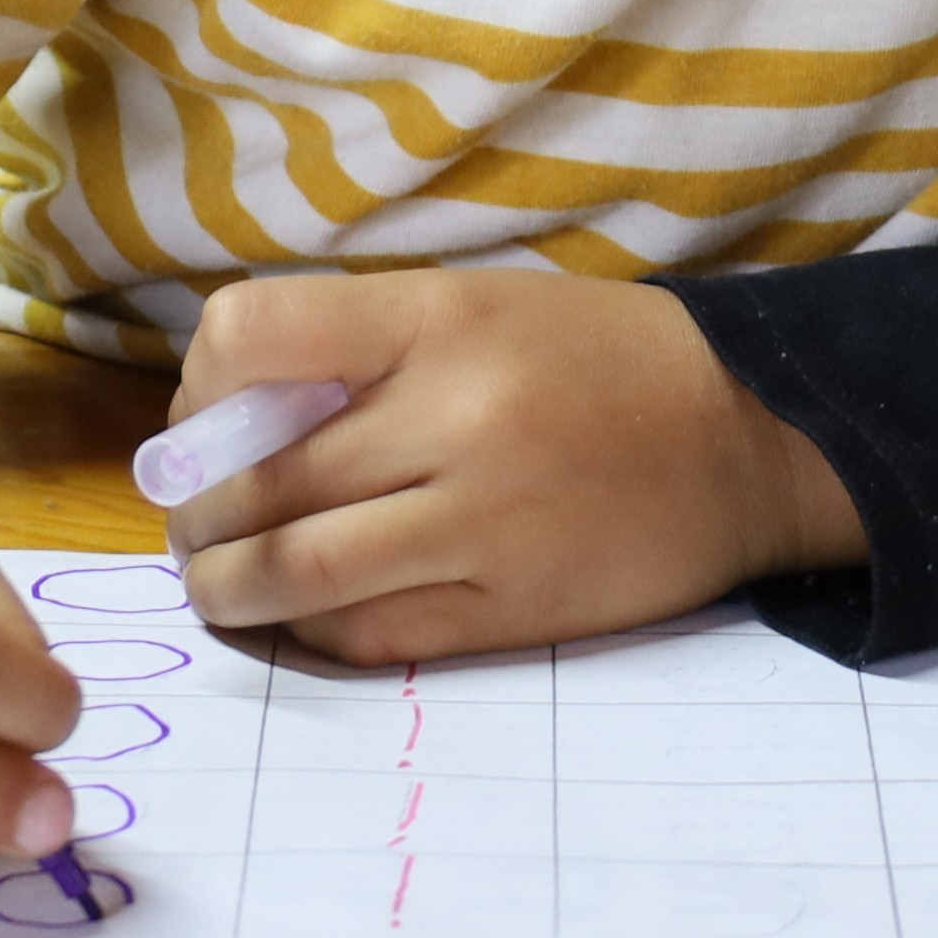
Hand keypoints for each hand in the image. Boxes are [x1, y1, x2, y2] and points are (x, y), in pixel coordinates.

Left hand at [157, 270, 866, 663]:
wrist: (748, 438)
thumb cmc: (596, 361)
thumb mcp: (479, 304)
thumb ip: (362, 346)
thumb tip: (225, 415)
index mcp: (438, 319)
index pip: (252, 334)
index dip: (196, 386)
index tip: (201, 418)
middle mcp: (455, 417)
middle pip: (260, 476)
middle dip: (195, 509)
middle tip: (189, 519)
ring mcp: (483, 524)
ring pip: (297, 570)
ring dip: (227, 585)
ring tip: (216, 579)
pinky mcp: (511, 611)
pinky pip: (366, 634)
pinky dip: (306, 630)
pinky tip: (296, 616)